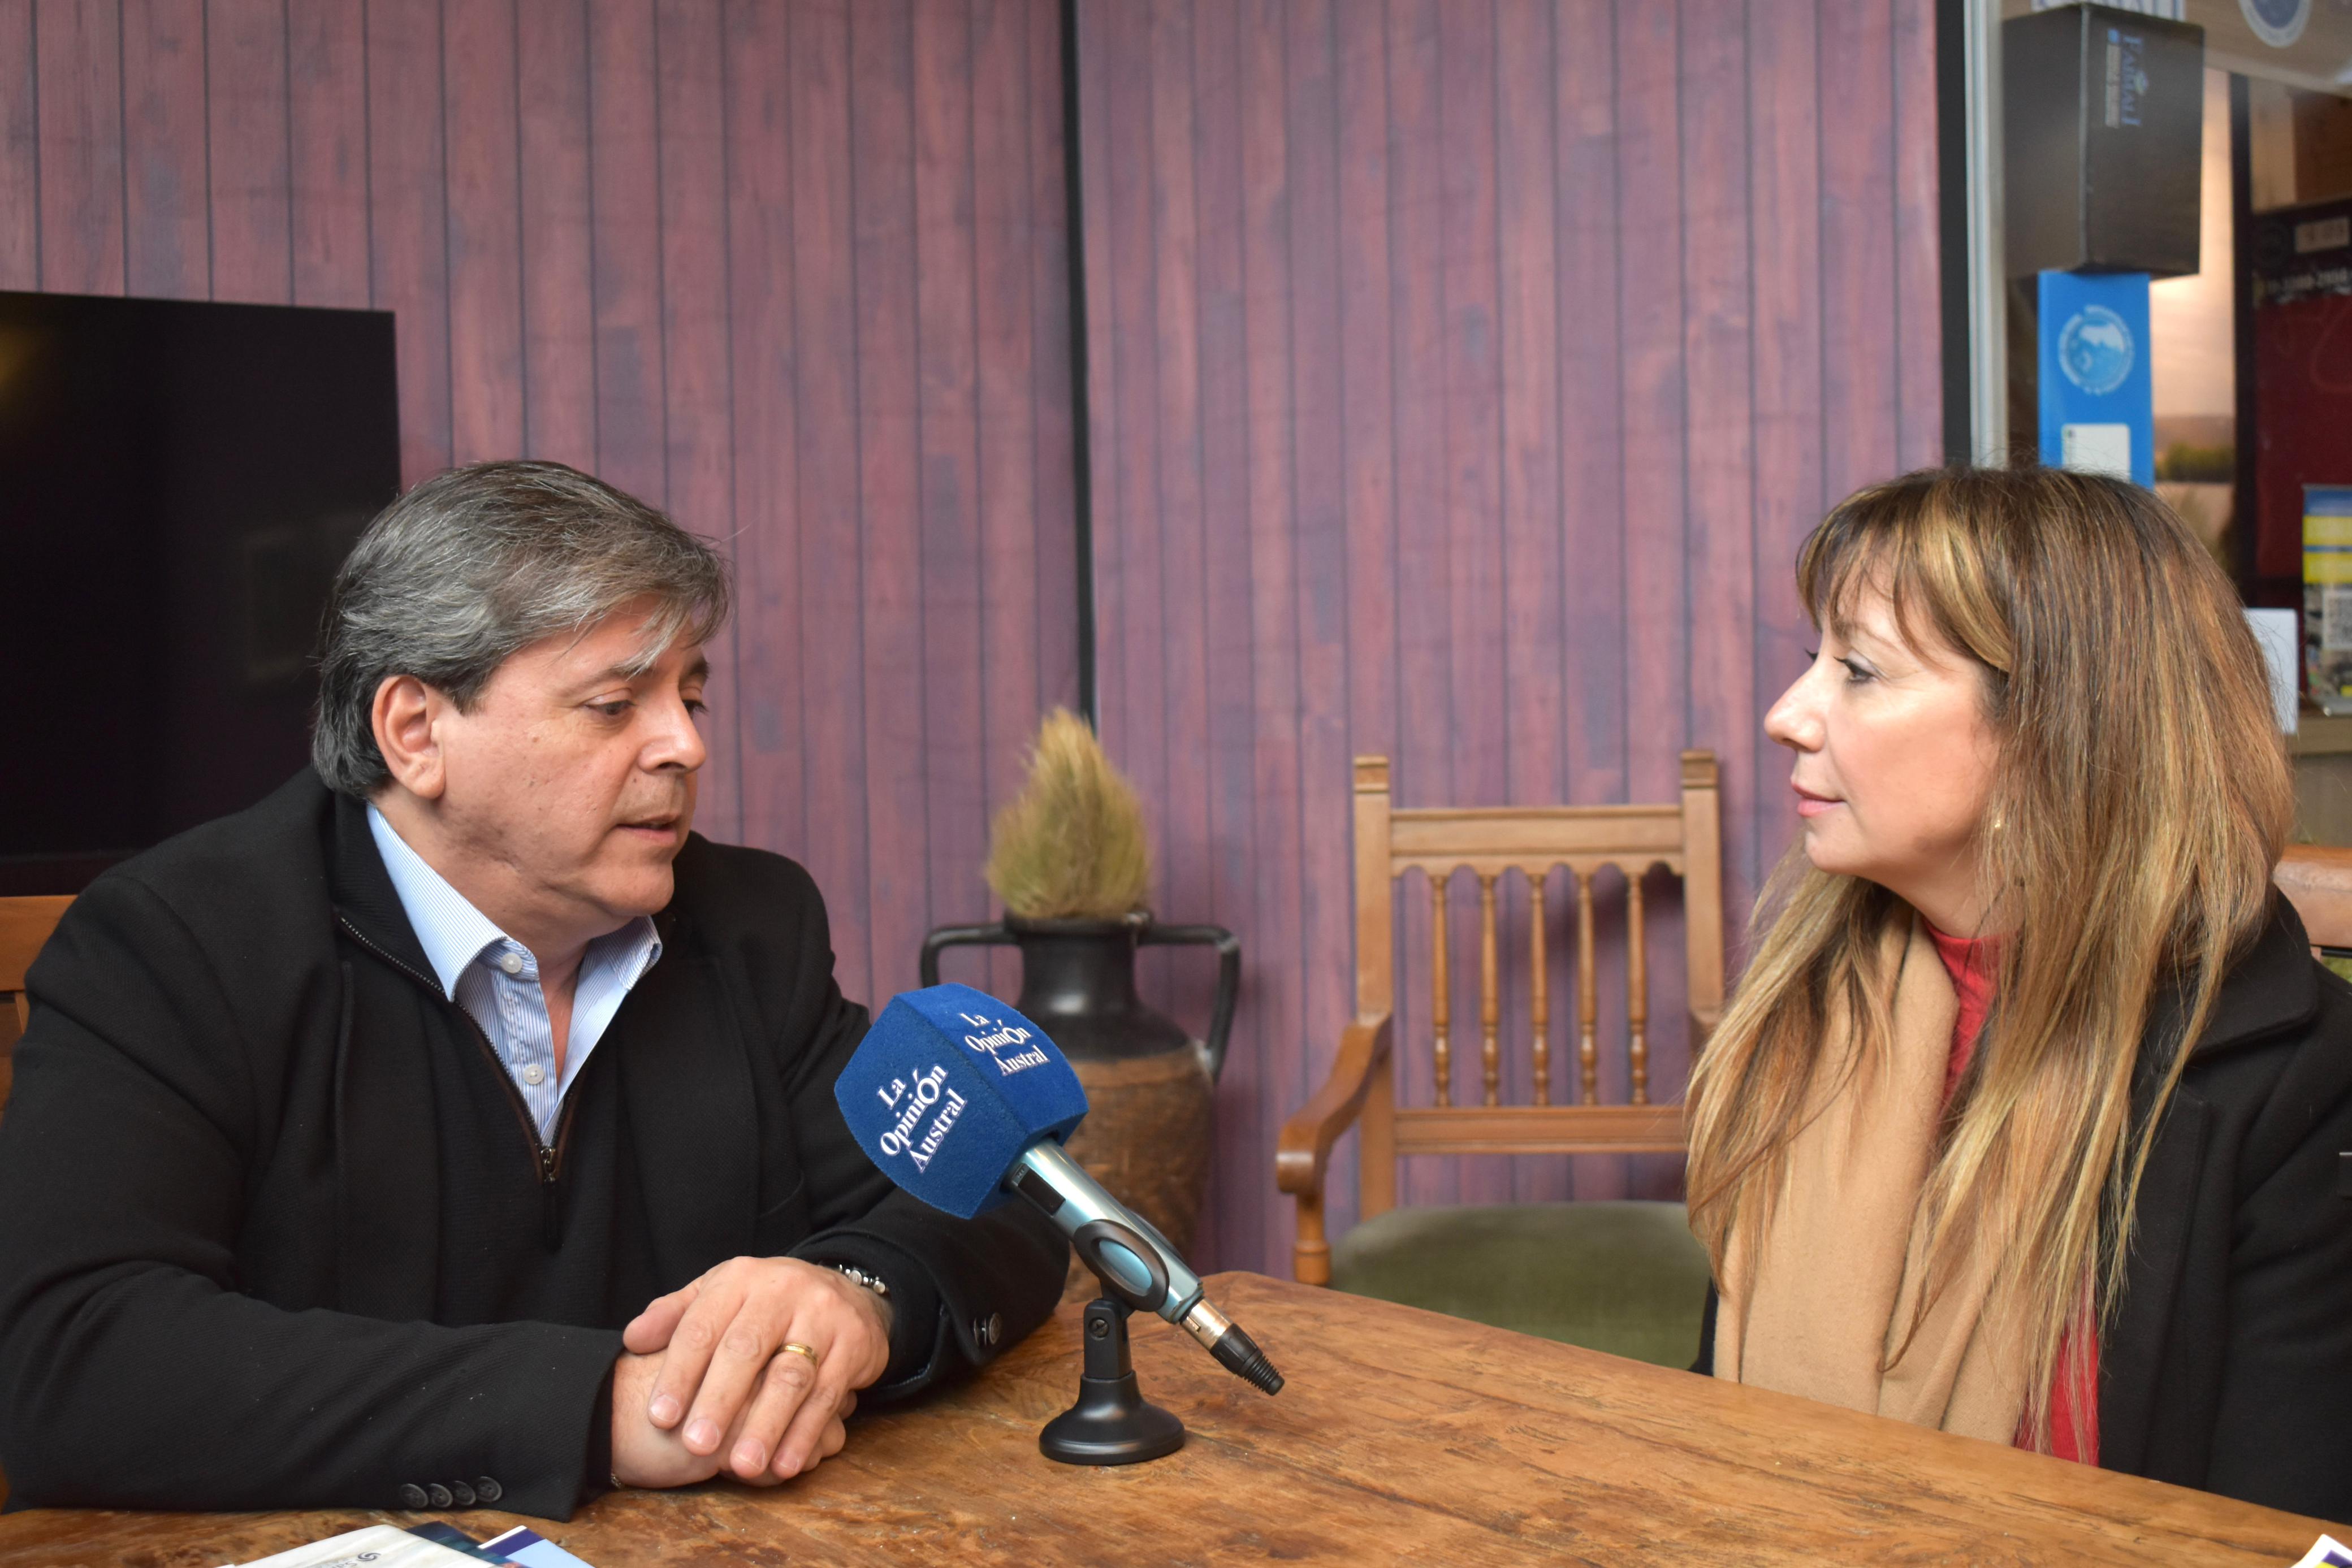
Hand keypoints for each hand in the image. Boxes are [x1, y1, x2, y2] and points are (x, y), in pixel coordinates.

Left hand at [620, 1256, 891, 1481]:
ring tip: (742, 1467)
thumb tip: (633, 1338)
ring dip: (766, 1425)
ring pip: (791, 1375)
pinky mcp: (854, 1344)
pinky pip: (828, 1394)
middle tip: (696, 1445)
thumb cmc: (766, 1304)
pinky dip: (805, 1433)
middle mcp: (782, 1291)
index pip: (702, 1325)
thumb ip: (675, 1315)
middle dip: (719, 1400)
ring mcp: (823, 1316)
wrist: (844, 1290)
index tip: (659, 1417)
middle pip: (745, 1349)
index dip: (679, 1372)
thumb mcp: (721, 1294)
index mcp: (739, 1279)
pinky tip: (785, 1466)